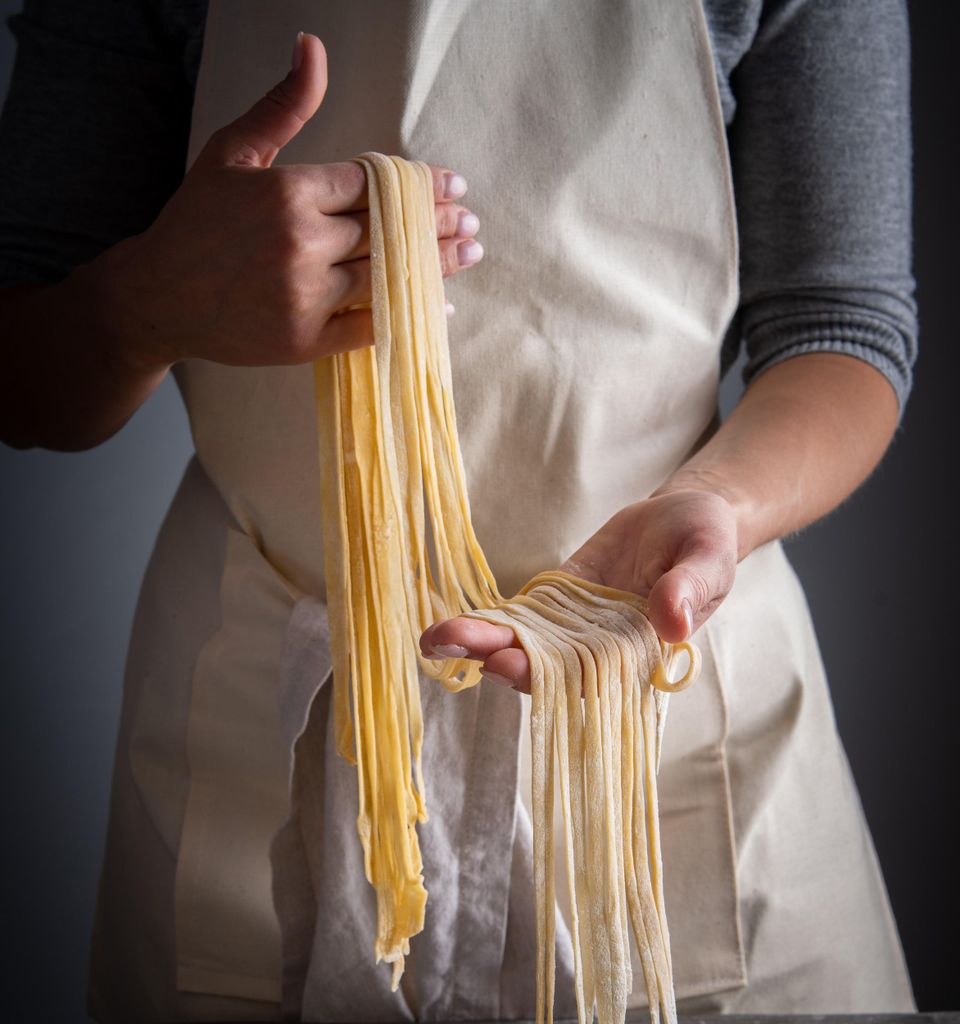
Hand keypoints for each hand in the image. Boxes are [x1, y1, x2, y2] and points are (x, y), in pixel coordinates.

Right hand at [103, 32, 481, 371]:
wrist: (156, 297)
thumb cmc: (195, 221)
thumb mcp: (232, 151)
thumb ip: (283, 106)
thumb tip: (314, 45)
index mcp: (289, 191)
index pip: (374, 185)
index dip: (421, 184)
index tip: (454, 185)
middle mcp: (301, 242)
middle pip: (390, 229)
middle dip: (439, 223)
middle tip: (473, 220)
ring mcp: (304, 295)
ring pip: (388, 275)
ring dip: (438, 265)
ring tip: (470, 253)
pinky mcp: (304, 340)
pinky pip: (370, 327)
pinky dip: (408, 316)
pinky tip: (440, 306)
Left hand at [418, 489, 737, 693]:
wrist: (685, 516)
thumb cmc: (706, 541)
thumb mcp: (708, 557)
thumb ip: (690, 587)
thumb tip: (672, 623)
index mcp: (640, 652)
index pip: (587, 678)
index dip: (546, 678)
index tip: (509, 665)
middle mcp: (601, 648)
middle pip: (543, 664)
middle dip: (496, 656)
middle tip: (451, 644)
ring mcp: (574, 624)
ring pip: (524, 641)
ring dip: (480, 641)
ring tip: (433, 636)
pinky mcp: (557, 597)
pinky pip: (520, 614)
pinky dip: (489, 619)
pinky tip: (446, 624)